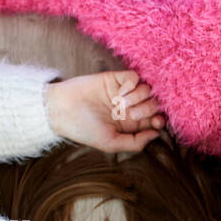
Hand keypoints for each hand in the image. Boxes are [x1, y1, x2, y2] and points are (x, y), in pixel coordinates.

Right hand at [44, 70, 164, 153]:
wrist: (61, 110)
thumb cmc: (84, 130)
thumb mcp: (111, 143)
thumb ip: (135, 142)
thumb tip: (156, 135)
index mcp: (130, 124)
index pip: (154, 120)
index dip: (159, 120)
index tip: (155, 122)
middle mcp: (129, 107)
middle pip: (154, 104)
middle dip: (148, 109)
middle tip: (130, 114)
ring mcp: (122, 92)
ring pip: (147, 89)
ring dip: (139, 97)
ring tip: (121, 103)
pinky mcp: (114, 78)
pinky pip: (134, 77)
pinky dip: (131, 84)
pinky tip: (119, 92)